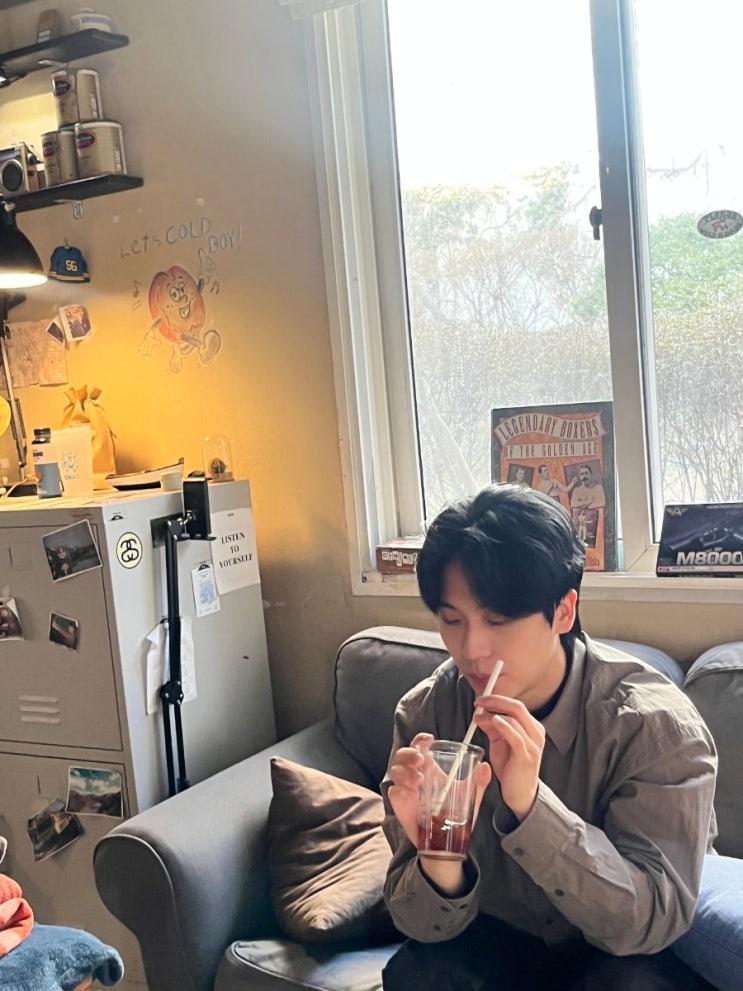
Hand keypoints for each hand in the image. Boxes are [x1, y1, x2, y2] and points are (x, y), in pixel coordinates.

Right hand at [387, 733, 490, 895]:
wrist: (447, 843)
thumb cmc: (456, 816)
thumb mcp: (470, 797)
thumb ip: (478, 782)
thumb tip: (485, 767)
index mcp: (430, 768)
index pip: (420, 746)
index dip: (421, 740)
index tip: (429, 740)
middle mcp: (415, 775)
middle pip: (403, 754)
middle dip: (409, 753)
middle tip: (421, 760)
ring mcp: (406, 789)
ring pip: (395, 770)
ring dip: (405, 771)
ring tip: (419, 780)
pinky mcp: (400, 803)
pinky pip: (393, 791)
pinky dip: (400, 789)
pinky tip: (410, 793)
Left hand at [473, 695, 544, 820]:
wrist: (520, 793)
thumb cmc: (511, 766)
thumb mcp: (500, 742)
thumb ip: (493, 727)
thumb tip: (481, 712)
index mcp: (532, 727)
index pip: (516, 705)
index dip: (497, 699)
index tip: (481, 699)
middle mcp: (536, 733)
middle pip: (517, 707)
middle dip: (495, 701)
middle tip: (479, 702)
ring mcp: (534, 745)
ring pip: (515, 719)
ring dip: (493, 714)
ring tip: (477, 717)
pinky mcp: (527, 756)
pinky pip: (516, 736)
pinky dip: (503, 726)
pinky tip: (493, 722)